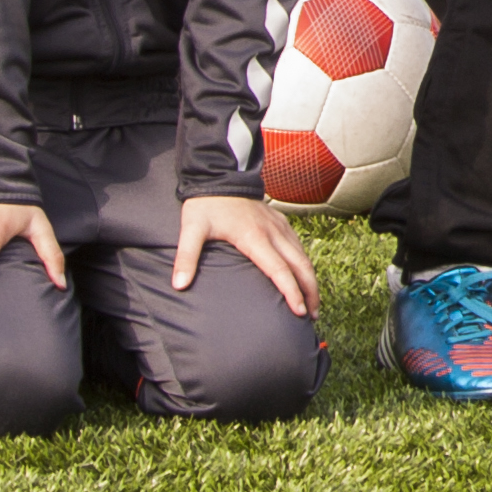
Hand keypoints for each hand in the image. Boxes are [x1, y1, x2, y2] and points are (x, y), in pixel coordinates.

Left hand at [171, 192, 315, 316]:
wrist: (219, 176)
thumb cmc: (206, 204)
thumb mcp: (191, 229)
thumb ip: (186, 257)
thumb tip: (179, 285)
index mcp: (254, 237)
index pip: (279, 269)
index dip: (291, 292)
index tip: (298, 311)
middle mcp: (272, 232)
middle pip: (300, 265)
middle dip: (310, 291)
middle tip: (312, 316)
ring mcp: (279, 226)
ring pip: (303, 256)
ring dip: (310, 279)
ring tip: (312, 303)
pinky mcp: (280, 222)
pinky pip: (298, 246)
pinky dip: (305, 264)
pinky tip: (304, 276)